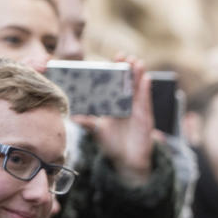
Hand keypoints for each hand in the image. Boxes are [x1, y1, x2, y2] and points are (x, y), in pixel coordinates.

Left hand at [72, 56, 154, 185]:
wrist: (127, 162)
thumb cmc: (114, 146)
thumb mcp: (96, 131)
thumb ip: (86, 122)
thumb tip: (71, 115)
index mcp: (116, 105)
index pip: (116, 84)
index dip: (115, 71)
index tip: (113, 58)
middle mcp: (128, 105)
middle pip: (129, 82)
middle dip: (127, 68)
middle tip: (124, 55)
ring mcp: (138, 110)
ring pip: (139, 88)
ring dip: (139, 74)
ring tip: (137, 61)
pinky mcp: (146, 117)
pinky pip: (146, 101)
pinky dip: (146, 90)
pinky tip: (146, 78)